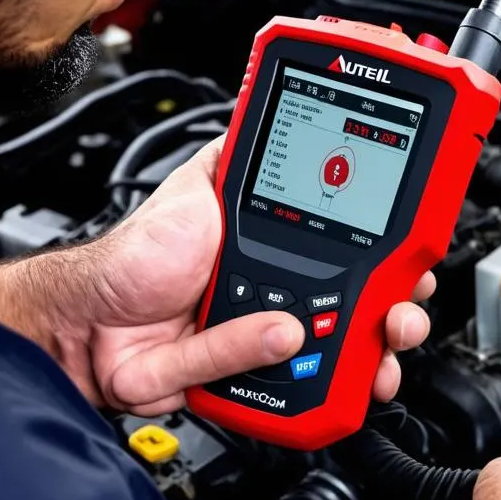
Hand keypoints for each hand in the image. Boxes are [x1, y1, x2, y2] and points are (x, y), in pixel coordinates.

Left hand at [44, 137, 434, 412]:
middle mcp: (281, 299)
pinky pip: (278, 390)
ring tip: (373, 346)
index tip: (412, 265)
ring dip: (367, 359)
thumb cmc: (137, 253)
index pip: (355, 258)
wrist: (88, 320)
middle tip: (402, 310)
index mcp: (281, 252)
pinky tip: (287, 352)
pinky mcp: (245, 382)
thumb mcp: (197, 185)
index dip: (392, 264)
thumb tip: (266, 109)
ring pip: (334, 361)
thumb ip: (236, 154)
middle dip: (396, 316)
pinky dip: (288, 377)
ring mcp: (265, 345)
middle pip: (359, 316)